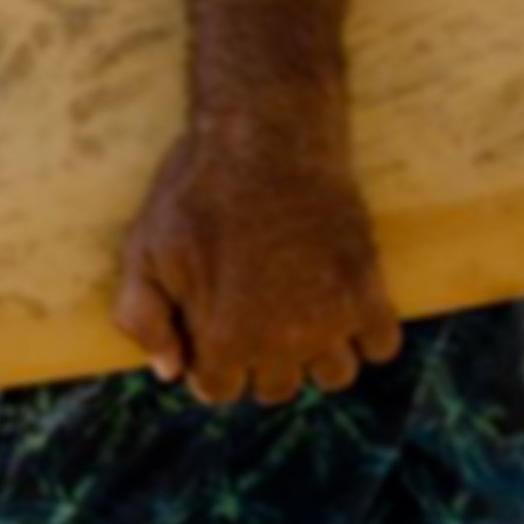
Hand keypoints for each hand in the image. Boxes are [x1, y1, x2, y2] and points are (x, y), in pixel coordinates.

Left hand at [112, 117, 402, 406]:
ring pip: (333, 375)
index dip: (209, 364)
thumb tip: (168, 372)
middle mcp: (283, 341)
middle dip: (258, 361)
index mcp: (225, 336)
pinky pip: (380, 345)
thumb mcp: (144, 246)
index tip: (210, 336)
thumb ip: (143, 316)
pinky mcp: (369, 290)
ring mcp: (332, 319)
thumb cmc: (197, 188)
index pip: (219, 389)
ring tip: (296, 312)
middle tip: (251, 317)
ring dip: (314, 354)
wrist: (266, 134)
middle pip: (276, 387)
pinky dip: (364, 333)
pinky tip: (339, 300)